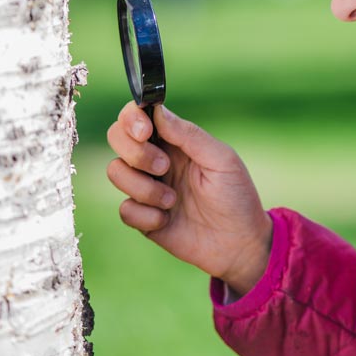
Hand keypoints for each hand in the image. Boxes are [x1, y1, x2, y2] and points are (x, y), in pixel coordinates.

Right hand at [106, 102, 272, 295]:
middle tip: (164, 167)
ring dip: (143, 187)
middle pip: (116, 137)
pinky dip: (146, 215)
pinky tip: (167, 220)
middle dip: (135, 152)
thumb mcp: (221, 160)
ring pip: (116, 171)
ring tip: (172, 200)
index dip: (132, 118)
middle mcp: (155, 159)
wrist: (240, 244)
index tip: (145, 131)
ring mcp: (147, 187)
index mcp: (174, 141)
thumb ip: (189, 135)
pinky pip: (125, 209)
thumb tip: (157, 111)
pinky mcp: (143, 217)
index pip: (138, 116)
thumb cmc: (236, 196)